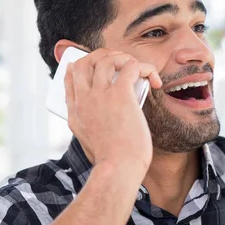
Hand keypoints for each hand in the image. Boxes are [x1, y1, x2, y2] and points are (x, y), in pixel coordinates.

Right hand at [64, 48, 162, 178]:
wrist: (117, 169)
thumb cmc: (110, 164)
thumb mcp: (90, 145)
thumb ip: (92, 131)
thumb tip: (105, 126)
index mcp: (75, 113)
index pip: (71, 79)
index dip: (79, 67)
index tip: (89, 65)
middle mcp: (84, 99)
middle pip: (86, 62)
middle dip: (102, 56)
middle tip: (120, 63)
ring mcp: (100, 94)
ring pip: (107, 59)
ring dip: (125, 59)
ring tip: (138, 70)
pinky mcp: (120, 93)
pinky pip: (132, 66)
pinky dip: (145, 67)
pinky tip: (154, 79)